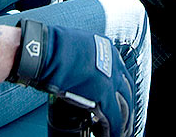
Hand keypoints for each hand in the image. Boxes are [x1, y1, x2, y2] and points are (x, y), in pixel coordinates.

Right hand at [9, 20, 133, 136]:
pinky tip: (110, 136)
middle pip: (126, 92)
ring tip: (117, 132)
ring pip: (124, 107)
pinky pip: (113, 119)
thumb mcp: (76, 48)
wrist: (49, 51)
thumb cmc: (53, 48)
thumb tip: (78, 72)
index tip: (116, 97)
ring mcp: (111, 81)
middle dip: (125, 108)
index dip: (119, 89)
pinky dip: (113, 130)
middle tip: (122, 119)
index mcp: (107, 50)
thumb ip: (83, 61)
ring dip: (122, 122)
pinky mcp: (104, 98)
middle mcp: (113, 65)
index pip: (120, 74)